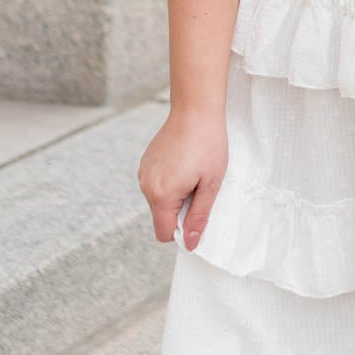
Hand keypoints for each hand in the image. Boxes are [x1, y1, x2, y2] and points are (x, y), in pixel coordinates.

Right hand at [137, 108, 228, 250]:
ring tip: (192, 173)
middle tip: (199, 187)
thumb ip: (198, 216)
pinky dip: (170, 182)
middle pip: (161, 217)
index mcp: (161, 195)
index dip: (182, 232)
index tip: (197, 214)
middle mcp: (146, 186)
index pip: (164, 233)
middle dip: (180, 211)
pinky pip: (156, 185)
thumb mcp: (210, 185)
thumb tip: (191, 243)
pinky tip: (183, 164)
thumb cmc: (208, 145)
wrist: (195, 111)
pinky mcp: (145, 163)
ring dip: (175, 196)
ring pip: (159, 201)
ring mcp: (143, 173)